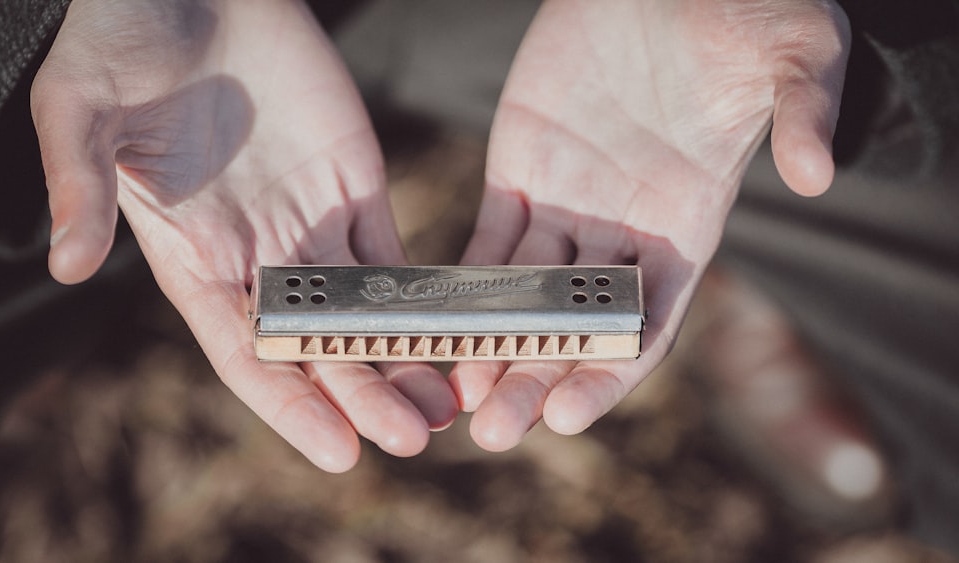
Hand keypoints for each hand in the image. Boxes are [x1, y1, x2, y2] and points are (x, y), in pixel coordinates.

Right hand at [31, 0, 456, 470]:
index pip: (243, 352)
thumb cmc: (121, 42)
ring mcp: (310, 225)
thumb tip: (64, 266)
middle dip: (364, 395)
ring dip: (404, 360)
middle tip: (414, 437)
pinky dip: (426, 296)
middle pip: (317, 347)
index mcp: (193, 257)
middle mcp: (257, 257)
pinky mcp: (356, 185)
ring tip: (447, 405)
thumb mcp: (82, 107)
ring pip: (365, 314)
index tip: (338, 452)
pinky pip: (395, 253)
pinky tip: (456, 330)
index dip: (289, 406)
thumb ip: (81, 185)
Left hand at [452, 0, 849, 449]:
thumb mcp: (796, 51)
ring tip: (455, 388)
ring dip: (490, 344)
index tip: (568, 416)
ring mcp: (569, 207)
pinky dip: (464, 285)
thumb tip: (820, 175)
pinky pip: (488, 242)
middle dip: (537, 379)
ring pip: (523, 296)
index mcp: (689, 225)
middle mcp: (625, 232)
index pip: (650, 322)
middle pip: (577, 326)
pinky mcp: (520, 173)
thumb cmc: (746, 13)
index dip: (610, 373)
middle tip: (493, 431)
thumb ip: (804, 112)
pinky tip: (434, 319)